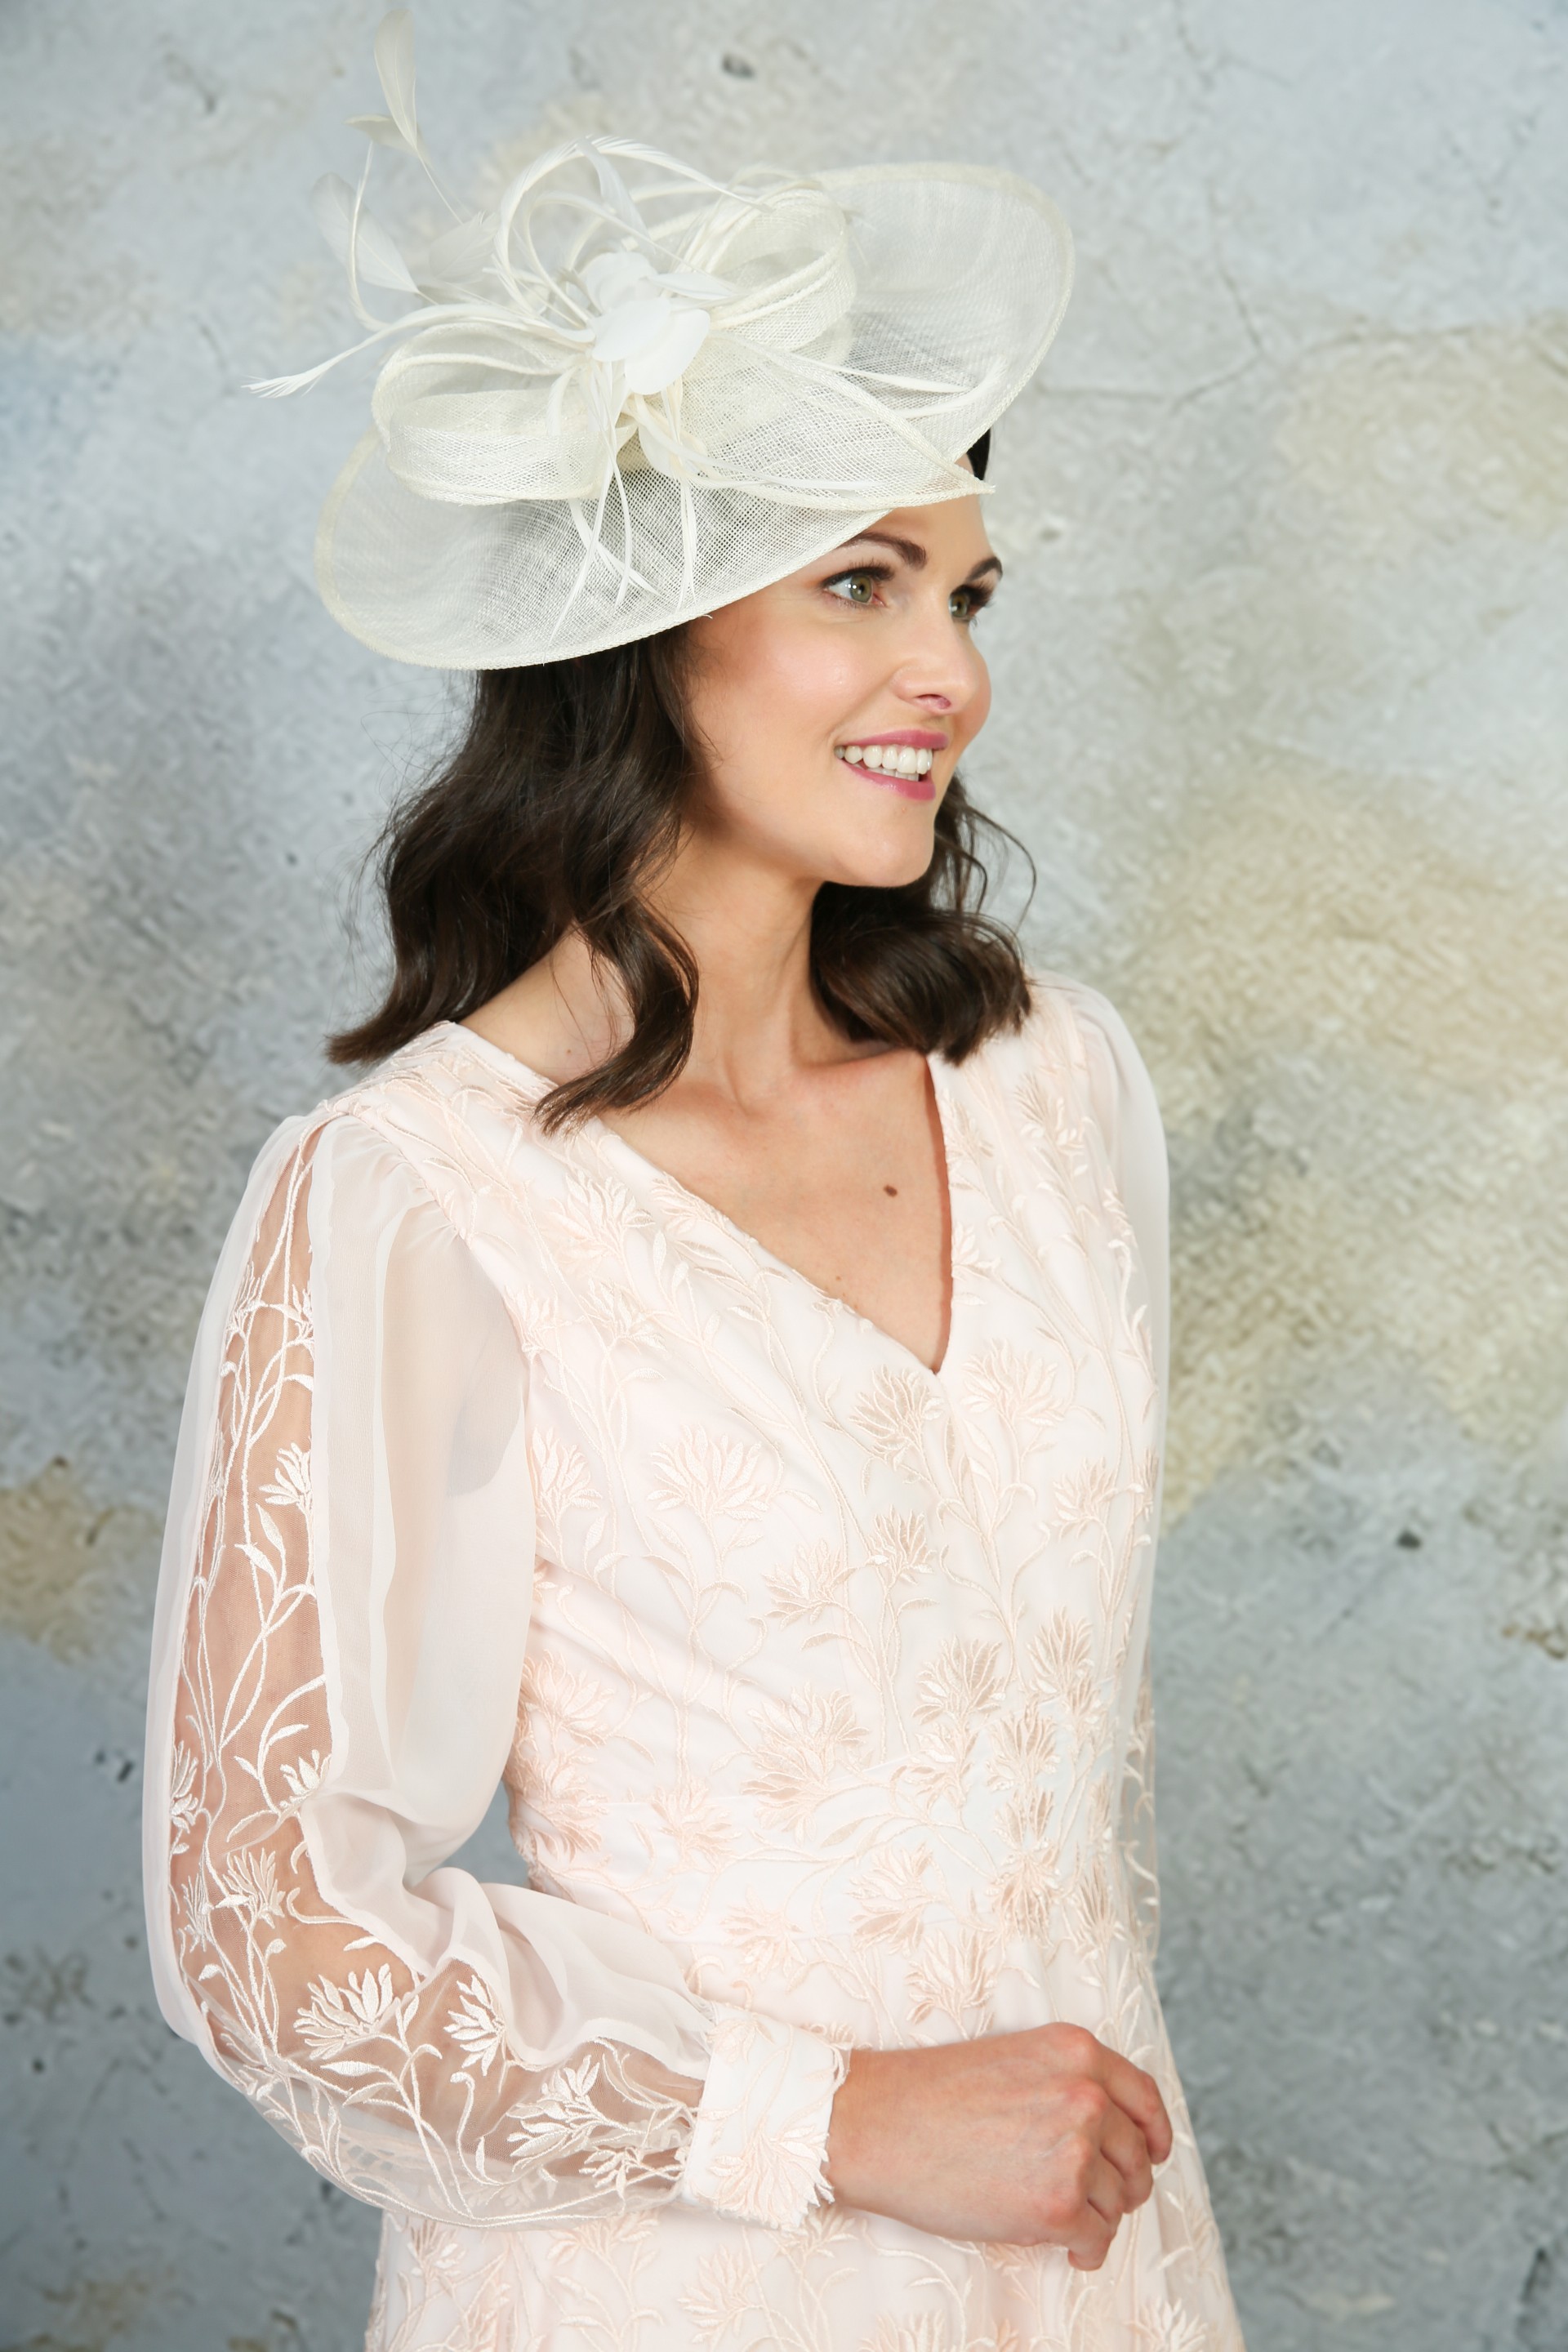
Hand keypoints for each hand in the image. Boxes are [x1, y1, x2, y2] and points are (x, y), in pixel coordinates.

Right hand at [823, 2023, 1171, 2266]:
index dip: (1155, 2132)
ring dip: (1100, 2217)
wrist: (881, 2123)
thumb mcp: (1015, 2059)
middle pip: (1138, 2155)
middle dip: (1125, 2183)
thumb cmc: (934, 2094)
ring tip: (1069, 2222)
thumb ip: (1067, 2083)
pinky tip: (1070, 2250)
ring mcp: (1076, 2150)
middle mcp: (1087, 2095)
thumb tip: (1111, 2133)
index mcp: (1077, 2051)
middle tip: (1102, 2199)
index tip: (1154, 2153)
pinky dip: (1088, 2250)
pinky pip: (1098, 2238)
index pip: (1144, 2097)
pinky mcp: (1059, 2204)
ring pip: (1119, 2200)